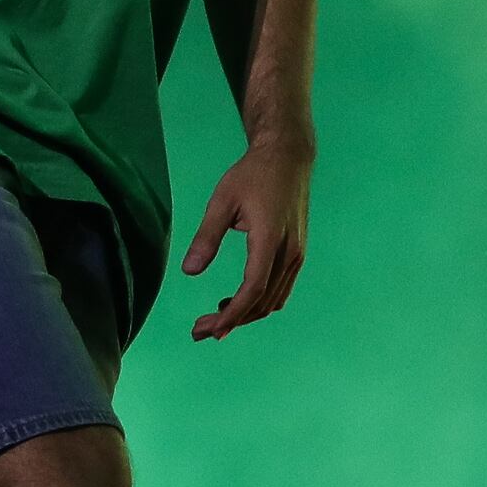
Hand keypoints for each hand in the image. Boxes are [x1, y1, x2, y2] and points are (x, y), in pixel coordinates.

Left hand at [182, 136, 310, 341]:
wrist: (288, 156)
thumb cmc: (252, 175)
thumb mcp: (222, 200)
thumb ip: (206, 237)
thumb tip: (189, 271)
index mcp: (269, 239)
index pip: (252, 289)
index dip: (232, 314)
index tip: (209, 329)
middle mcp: (289, 252)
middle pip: (262, 301)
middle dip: (232, 321)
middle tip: (200, 330)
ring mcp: (297, 254)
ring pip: (273, 300)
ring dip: (246, 314)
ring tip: (214, 319)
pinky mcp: (297, 253)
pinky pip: (280, 289)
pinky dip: (260, 302)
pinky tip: (238, 301)